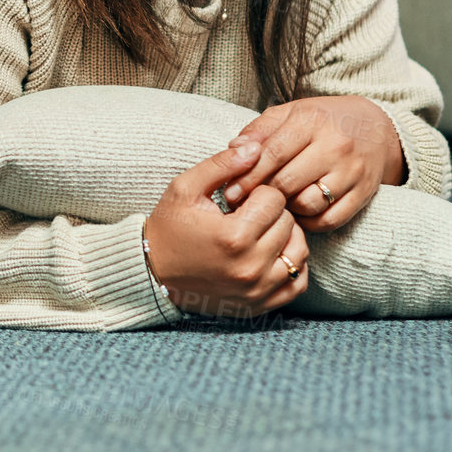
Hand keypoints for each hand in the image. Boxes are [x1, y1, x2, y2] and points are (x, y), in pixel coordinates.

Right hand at [144, 144, 309, 319]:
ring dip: (285, 237)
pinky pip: (297, 283)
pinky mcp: (260, 304)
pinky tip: (273, 253)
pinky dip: (292, 266)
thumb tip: (255, 147)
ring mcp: (257, 289)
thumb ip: (222, 164)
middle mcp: (250, 267)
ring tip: (261, 231)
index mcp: (233, 236)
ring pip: (299, 252)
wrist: (153, 272)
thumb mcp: (185, 187)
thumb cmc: (169, 227)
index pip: (274, 199)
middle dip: (271, 213)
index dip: (258, 192)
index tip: (238, 199)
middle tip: (247, 214)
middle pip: (288, 223)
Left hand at [221, 96, 403, 232]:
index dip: (248, 176)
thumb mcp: (291, 113)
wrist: (376, 127)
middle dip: (261, 195)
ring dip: (286, 209)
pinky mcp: (364, 194)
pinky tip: (298, 212)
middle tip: (245, 203)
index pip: (273, 153)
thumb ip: (260, 129)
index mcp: (312, 121)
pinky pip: (330, 220)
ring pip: (308, 204)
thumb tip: (234, 149)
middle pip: (288, 182)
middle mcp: (335, 146)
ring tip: (276, 204)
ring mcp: (352, 172)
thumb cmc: (323, 120)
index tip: (229, 191)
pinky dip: (309, 222)